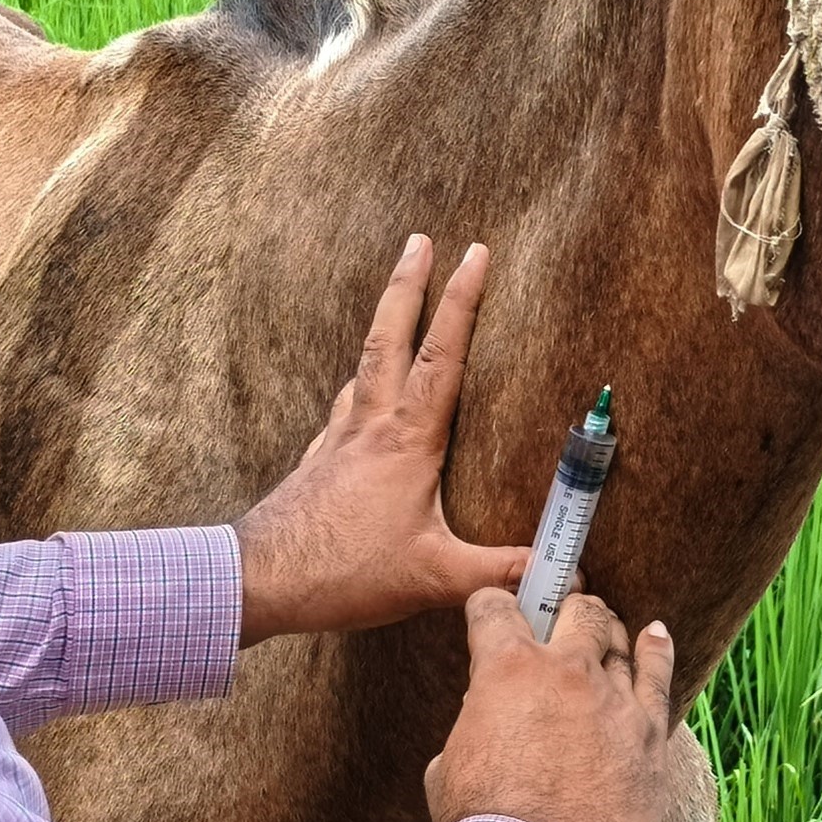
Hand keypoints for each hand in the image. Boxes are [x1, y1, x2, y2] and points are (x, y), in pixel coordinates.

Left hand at [233, 236, 528, 644]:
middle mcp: (369, 426)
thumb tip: (561, 575)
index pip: (440, 354)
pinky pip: (343, 407)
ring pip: (362, 366)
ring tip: (394, 305)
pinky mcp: (317, 464)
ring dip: (381, 327)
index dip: (461, 300)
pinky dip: (358, 386)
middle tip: (419, 240)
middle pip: (387, 336)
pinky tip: (359, 398)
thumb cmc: (344, 571)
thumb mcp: (434, 577)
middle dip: (407, 284)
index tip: (475, 251)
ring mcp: (337, 440)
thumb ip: (499, 571)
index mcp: (406, 440)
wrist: (259, 580)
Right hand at [423, 583, 681, 821]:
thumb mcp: (447, 768)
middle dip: (562, 606)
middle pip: (573, 609)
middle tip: (559, 615)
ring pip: (616, 639)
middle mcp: (565, 670)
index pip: (494, 609)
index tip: (491, 614)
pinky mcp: (649, 734)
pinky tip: (655, 635)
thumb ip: (471, 732)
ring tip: (602, 628)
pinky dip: (656, 650)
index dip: (489, 608)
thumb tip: (484, 728)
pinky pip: (657, 677)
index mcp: (506, 669)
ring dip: (605, 630)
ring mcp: (613, 699)